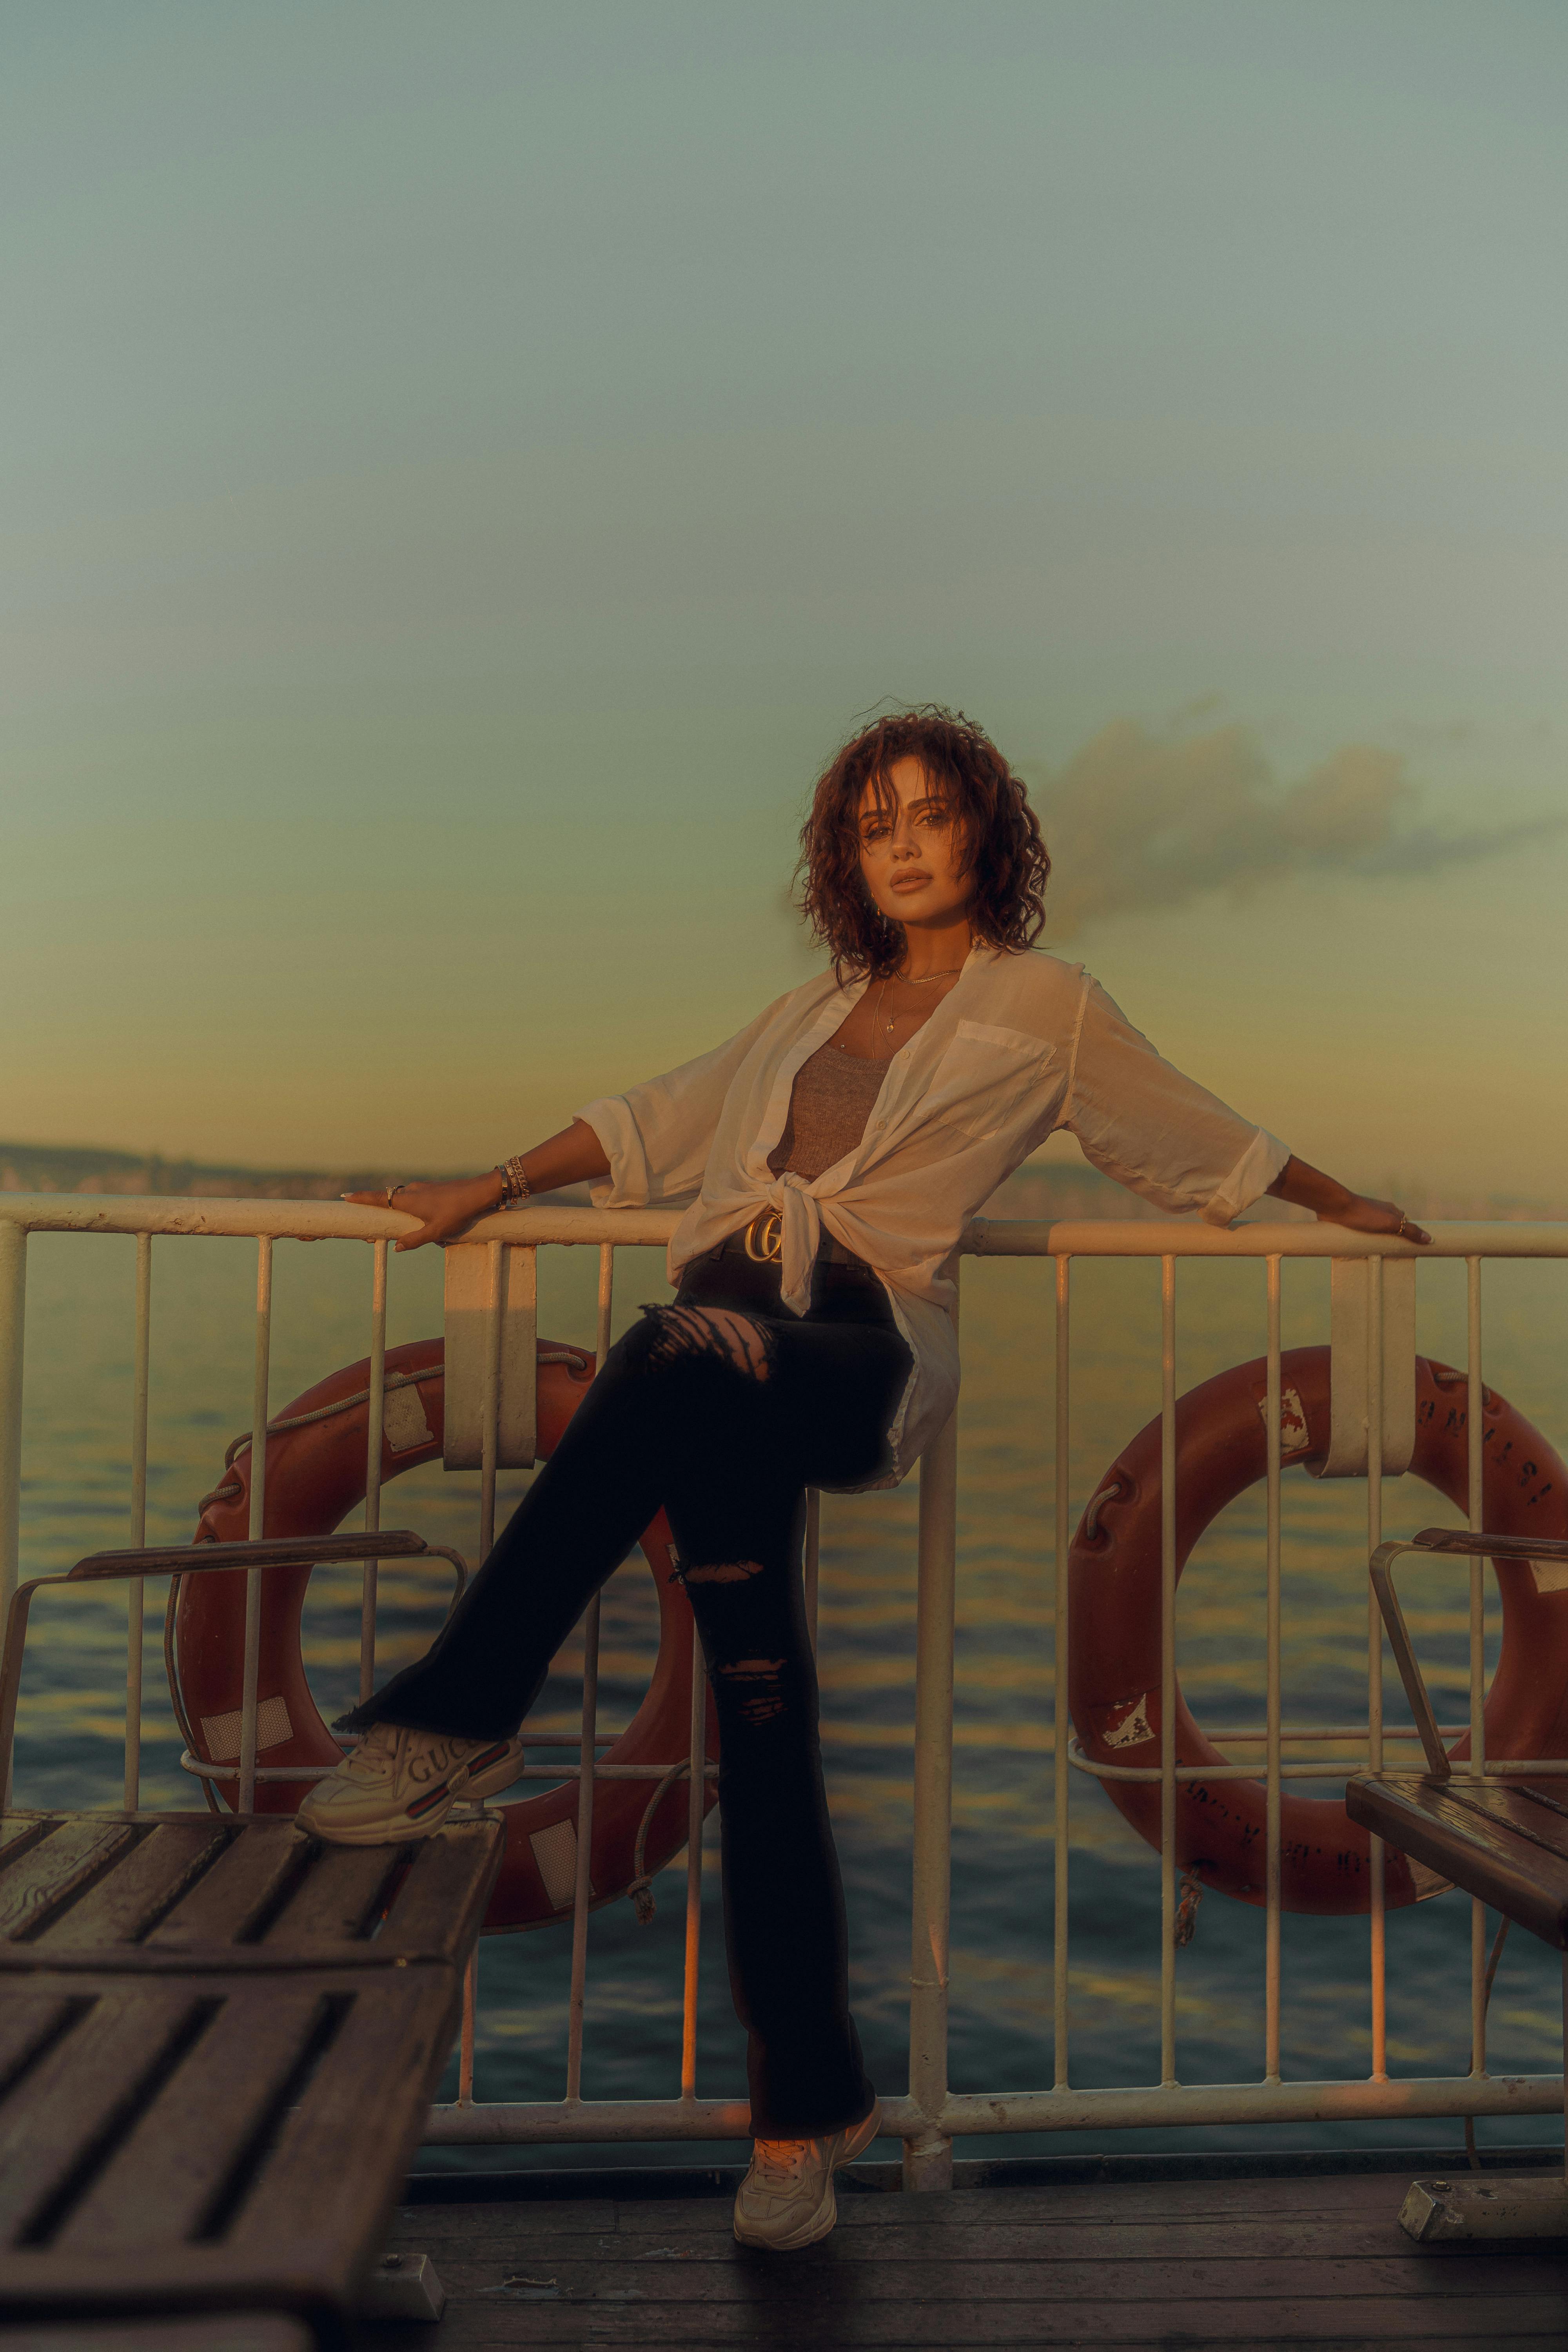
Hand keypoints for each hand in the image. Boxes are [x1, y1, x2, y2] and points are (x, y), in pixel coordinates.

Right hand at [343, 1173, 502, 1251]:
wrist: (480, 1191)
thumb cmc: (458, 1212)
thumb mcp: (436, 1231)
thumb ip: (415, 1240)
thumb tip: (397, 1247)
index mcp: (408, 1200)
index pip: (378, 1198)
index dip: (361, 1198)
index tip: (345, 1197)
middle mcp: (412, 1191)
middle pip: (389, 1200)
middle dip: (378, 1209)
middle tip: (370, 1221)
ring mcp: (423, 1188)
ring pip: (406, 1201)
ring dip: (402, 1212)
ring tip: (413, 1228)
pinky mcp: (434, 1189)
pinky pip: (419, 1200)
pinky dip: (416, 1210)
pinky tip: (436, 1224)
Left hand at [1319, 1192, 1431, 1246]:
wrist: (1335, 1205)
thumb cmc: (1363, 1214)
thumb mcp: (1390, 1224)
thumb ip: (1409, 1231)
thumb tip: (1429, 1239)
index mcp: (1391, 1210)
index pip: (1406, 1224)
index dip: (1409, 1235)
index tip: (1411, 1248)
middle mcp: (1380, 1211)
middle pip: (1391, 1228)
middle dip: (1393, 1239)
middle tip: (1393, 1255)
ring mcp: (1365, 1216)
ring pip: (1376, 1230)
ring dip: (1378, 1240)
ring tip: (1378, 1254)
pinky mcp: (1352, 1221)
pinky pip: (1362, 1232)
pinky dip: (1364, 1240)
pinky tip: (1361, 1248)